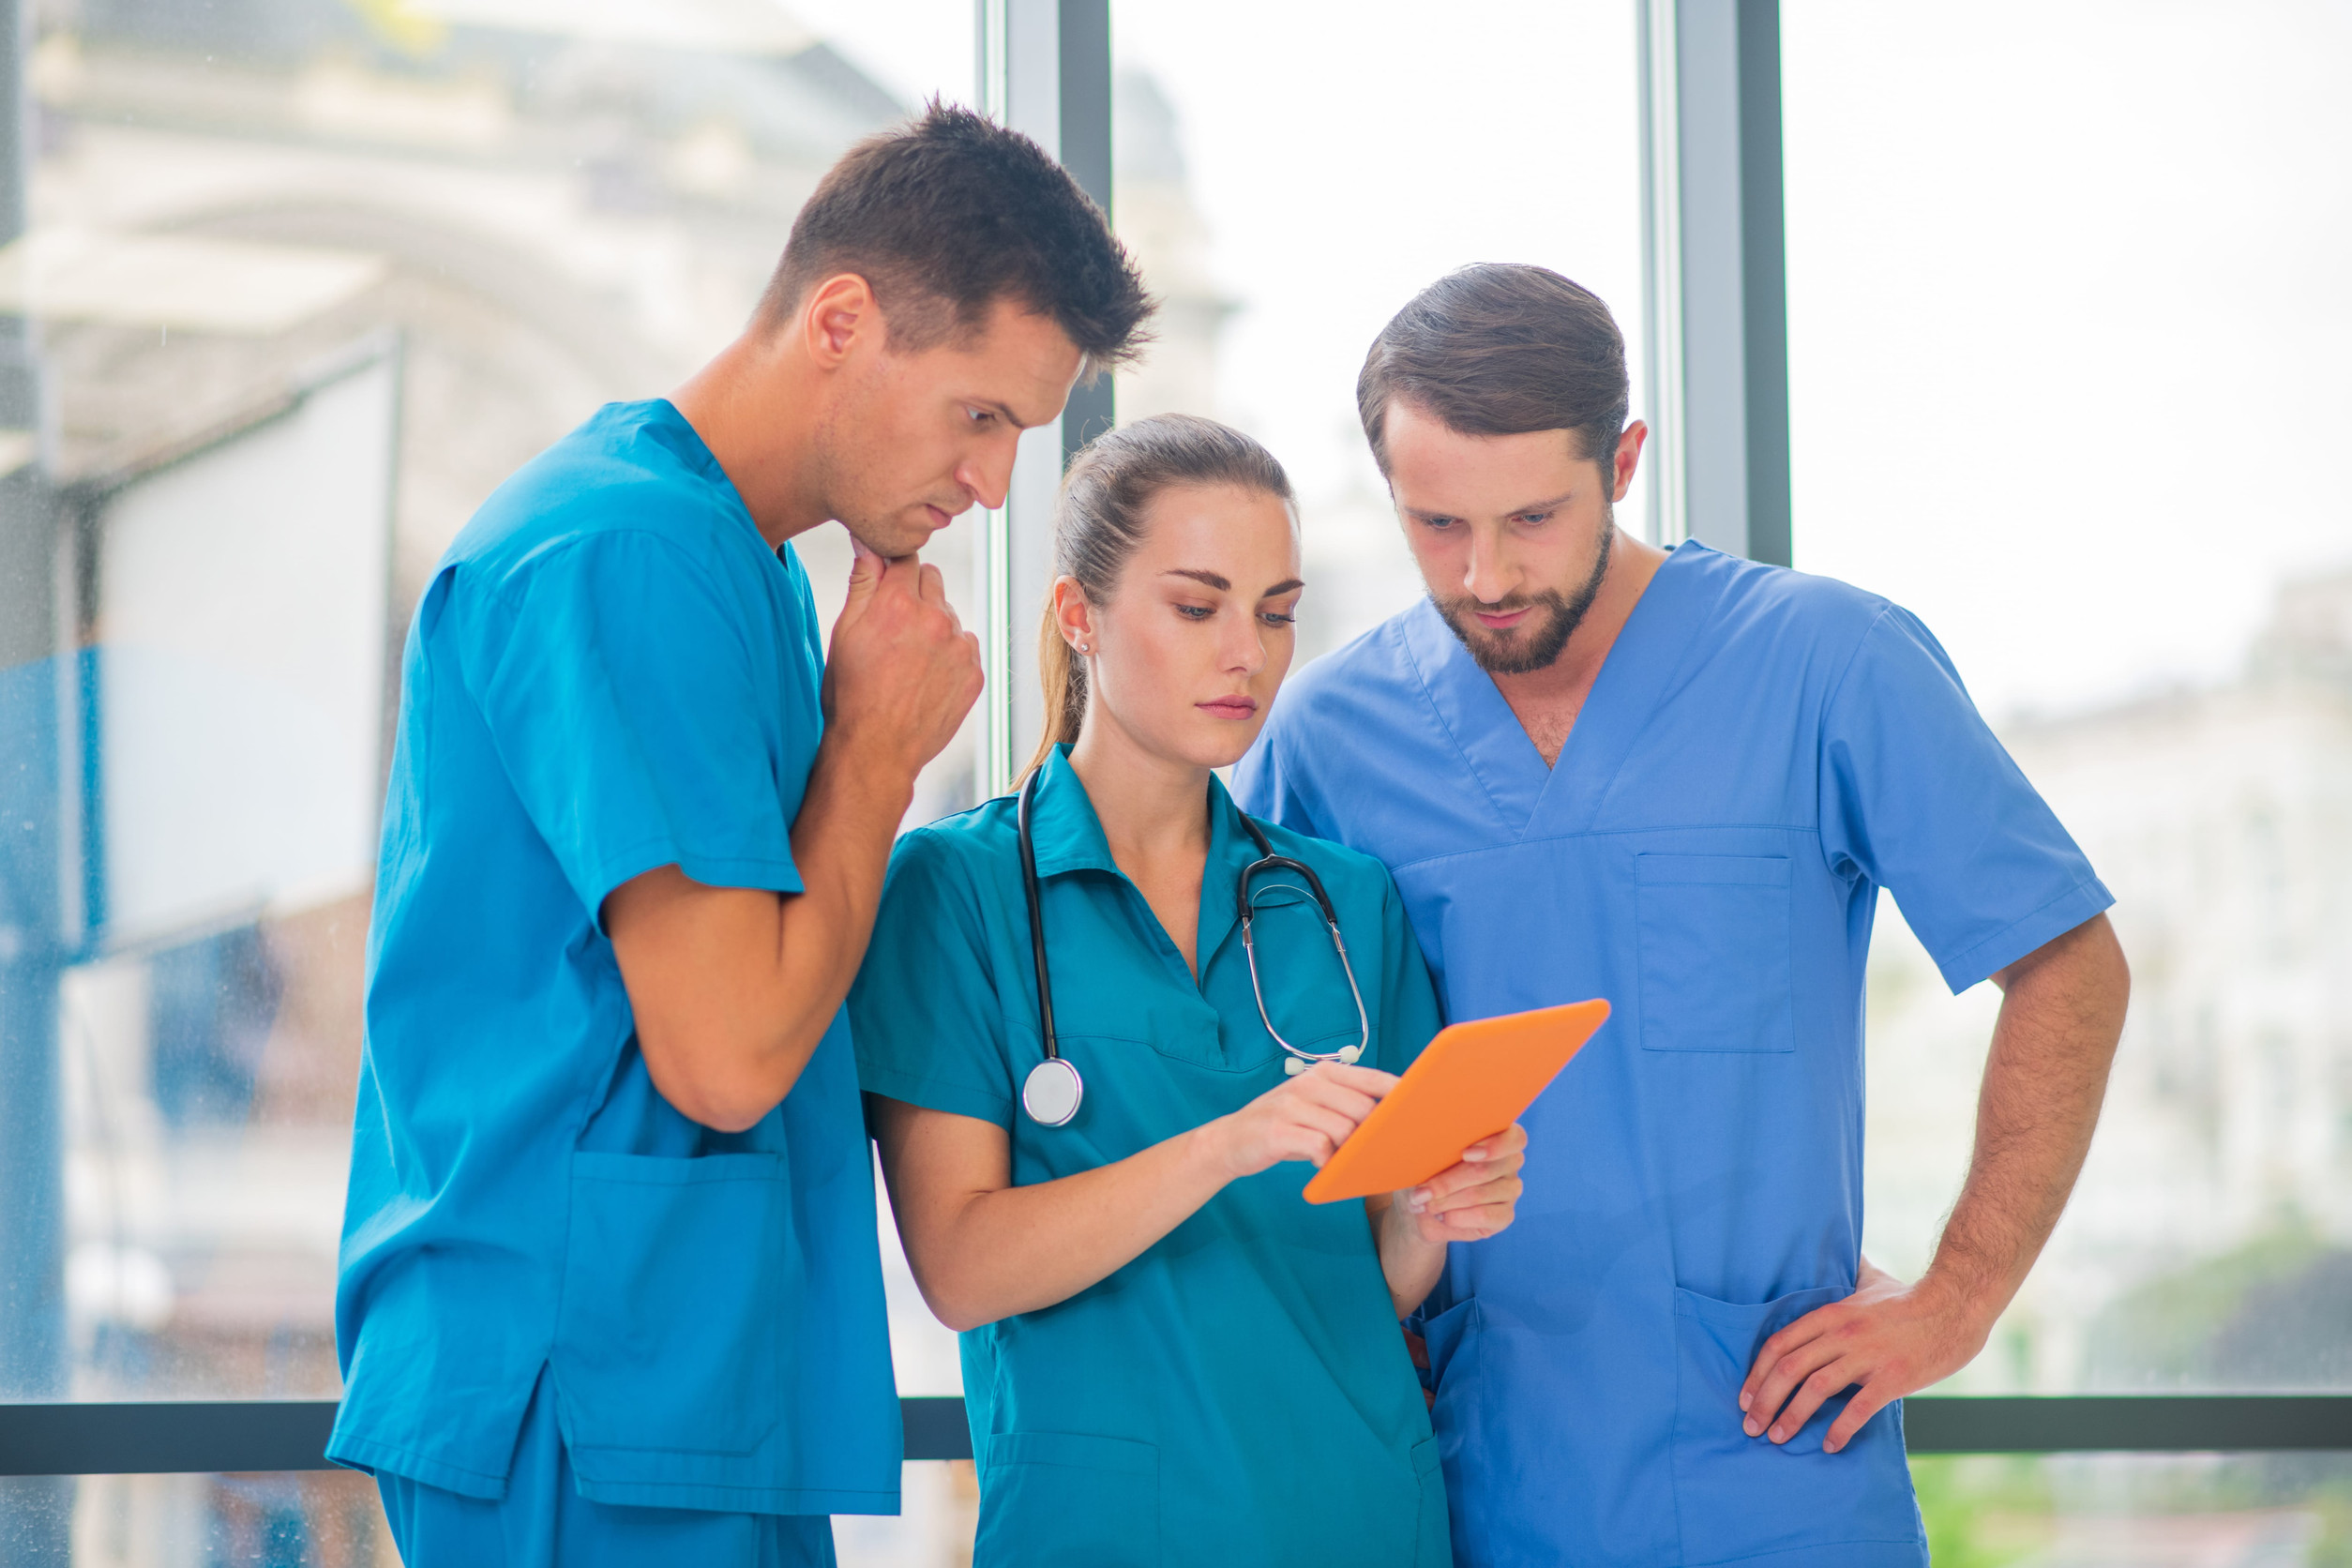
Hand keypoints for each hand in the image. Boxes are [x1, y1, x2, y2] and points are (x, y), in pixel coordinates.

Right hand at [822, 541, 982, 774]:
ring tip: (908, 660)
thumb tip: (868, 542)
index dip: (893, 574)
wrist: (876, 748)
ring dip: (934, 625)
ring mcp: (960, 647)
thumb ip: (862, 581)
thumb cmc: (851, 692)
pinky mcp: (975, 672)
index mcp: (899, 602)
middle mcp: (936, 618)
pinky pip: (966, 646)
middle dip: (914, 594)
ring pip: (950, 615)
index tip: (884, 591)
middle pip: (932, 580)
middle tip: (893, 628)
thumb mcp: (844, 631)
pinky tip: (926, 676)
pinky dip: (950, 654)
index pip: (907, 560)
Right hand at [1205, 1062, 1397, 1180]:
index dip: (1397, 1091)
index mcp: (1321, 1074)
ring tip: (1340, 1159)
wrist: (1230, 1141)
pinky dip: (1326, 1160)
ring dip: (1348, 1151)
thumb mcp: (1313, 1107)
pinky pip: (1320, 1146)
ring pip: (1345, 1129)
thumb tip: (1389, 1118)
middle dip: (1372, 1133)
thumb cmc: (1283, 1127)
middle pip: (1363, 1108)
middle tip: (1371, 1151)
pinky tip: (1320, 1165)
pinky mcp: (1279, 1131)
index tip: (1418, 1107)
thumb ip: (1344, 1105)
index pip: (1371, 1077)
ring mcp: (1291, 1106)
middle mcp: (1307, 1084)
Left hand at [1396, 1123, 1524, 1242]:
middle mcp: (1510, 1161)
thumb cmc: (1425, 1171)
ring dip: (1446, 1201)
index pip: (1515, 1138)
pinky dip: (1458, 1217)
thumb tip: (1427, 1140)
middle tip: (1422, 1192)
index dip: (1494, 1146)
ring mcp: (1511, 1189)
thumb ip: (1435, 1145)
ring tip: (1426, 1204)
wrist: (1421, 1207)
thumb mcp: (1424, 1155)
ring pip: (1479, 1194)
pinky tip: (1443, 1216)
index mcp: (1497, 1136)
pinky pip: (1485, 1216)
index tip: (1465, 1154)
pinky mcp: (1505, 1215)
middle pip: (1485, 1170)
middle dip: (1447, 1183)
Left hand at [1738, 1257, 1993, 1452]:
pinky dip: (1840, 1429)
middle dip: (1765, 1400)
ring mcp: (1868, 1356)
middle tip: (1752, 1426)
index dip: (1757, 1372)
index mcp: (1832, 1313)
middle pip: (1790, 1368)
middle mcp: (1843, 1334)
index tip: (1745, 1396)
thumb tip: (1839, 1259)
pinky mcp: (1893, 1377)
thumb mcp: (1870, 1280)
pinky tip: (1829, 1445)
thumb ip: (1847, 1275)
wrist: (1956, 1306)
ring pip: (1816, 1388)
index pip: (1781, 1343)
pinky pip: (1859, 1408)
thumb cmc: (1911, 1297)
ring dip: (1792, 1416)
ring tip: (1779, 1438)